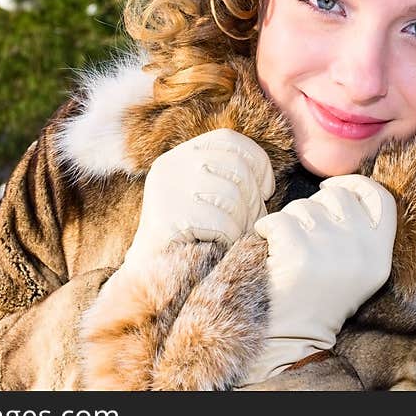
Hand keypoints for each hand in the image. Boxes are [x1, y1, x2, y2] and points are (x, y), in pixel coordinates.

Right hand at [123, 128, 275, 268]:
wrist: (151, 274)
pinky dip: (229, 238)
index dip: (256, 160)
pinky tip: (219, 245)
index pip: (228, 140)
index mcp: (178, 156)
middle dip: (253, 199)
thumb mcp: (206, 196)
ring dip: (243, 222)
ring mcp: (166, 191)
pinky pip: (222, 224)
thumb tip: (264, 180)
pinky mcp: (168, 219)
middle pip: (236, 168)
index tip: (265, 189)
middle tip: (251, 223)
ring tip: (234, 236)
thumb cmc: (191, 236)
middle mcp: (170, 167)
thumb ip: (228, 178)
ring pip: (233, 197)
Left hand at [241, 174, 396, 384]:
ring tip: (289, 250)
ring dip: (289, 221)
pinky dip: (266, 229)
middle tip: (303, 231)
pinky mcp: (299, 253)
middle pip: (337, 195)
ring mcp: (331, 249)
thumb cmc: (322, 297)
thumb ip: (359, 231)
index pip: (381, 198)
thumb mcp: (358, 268)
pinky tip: (270, 248)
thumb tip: (338, 187)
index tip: (332, 187)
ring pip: (303, 206)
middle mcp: (361, 249)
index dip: (356, 184)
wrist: (296, 338)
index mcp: (380, 254)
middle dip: (314, 205)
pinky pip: (277, 220)